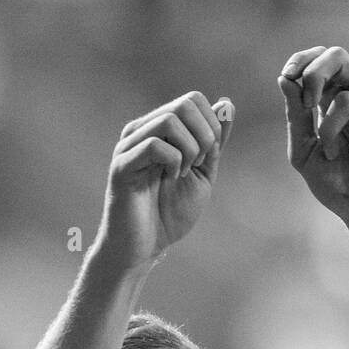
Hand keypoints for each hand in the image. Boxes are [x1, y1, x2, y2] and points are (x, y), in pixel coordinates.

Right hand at [95, 91, 233, 270]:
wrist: (144, 248)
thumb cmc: (169, 214)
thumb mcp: (202, 175)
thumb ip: (214, 143)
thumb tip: (227, 104)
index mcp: (159, 129)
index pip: (193, 100)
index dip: (212, 126)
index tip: (207, 158)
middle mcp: (142, 130)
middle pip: (185, 104)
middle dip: (205, 135)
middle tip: (199, 165)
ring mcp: (129, 145)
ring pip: (170, 120)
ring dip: (190, 149)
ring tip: (184, 173)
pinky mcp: (121, 165)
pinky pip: (154, 144)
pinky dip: (173, 161)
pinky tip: (171, 179)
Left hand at [278, 47, 348, 246]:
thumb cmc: (340, 188)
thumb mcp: (305, 153)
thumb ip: (296, 117)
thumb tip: (285, 78)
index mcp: (337, 100)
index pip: (322, 59)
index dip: (303, 60)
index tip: (288, 76)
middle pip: (338, 56)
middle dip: (314, 75)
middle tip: (307, 106)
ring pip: (346, 99)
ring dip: (330, 133)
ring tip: (337, 157)